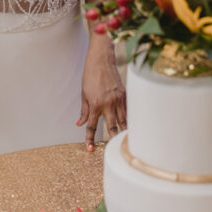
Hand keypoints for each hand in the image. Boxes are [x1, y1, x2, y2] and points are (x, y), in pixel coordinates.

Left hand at [78, 35, 126, 150]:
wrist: (102, 60)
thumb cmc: (90, 75)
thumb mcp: (84, 93)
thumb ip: (84, 110)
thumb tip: (80, 123)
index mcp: (95, 104)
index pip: (92, 125)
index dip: (90, 138)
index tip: (89, 149)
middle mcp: (108, 104)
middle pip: (112, 127)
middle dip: (112, 139)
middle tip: (113, 150)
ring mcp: (119, 99)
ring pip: (123, 120)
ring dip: (124, 132)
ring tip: (126, 142)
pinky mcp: (125, 95)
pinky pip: (128, 110)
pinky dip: (129, 119)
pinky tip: (130, 126)